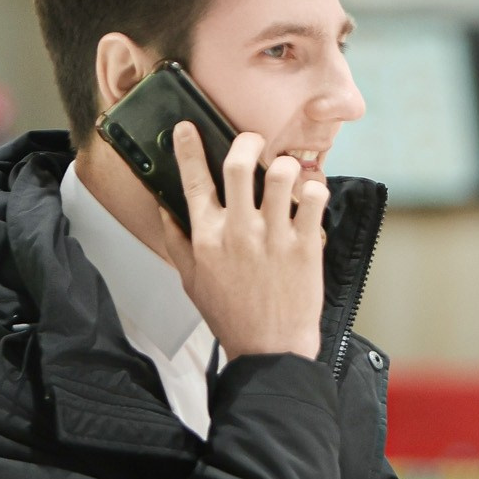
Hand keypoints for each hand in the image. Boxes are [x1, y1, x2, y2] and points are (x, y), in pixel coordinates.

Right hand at [155, 121, 327, 359]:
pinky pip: (314, 197)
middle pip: (238, 164)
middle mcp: (238, 231)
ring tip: (285, 173)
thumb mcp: (191, 281)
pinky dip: (314, 187)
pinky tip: (310, 194)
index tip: (187, 128)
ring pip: (280, 174)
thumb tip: (164, 210)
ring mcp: (274, 236)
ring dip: (284, 164)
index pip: (193, 181)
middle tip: (251, 140)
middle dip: (246, 141)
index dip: (188, 148)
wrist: (269, 350)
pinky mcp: (305, 245)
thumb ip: (177, 242)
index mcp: (207, 238)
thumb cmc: (230, 316)